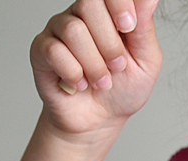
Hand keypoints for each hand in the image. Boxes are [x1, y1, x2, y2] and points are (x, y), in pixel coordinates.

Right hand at [30, 0, 162, 138]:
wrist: (100, 120)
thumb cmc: (123, 89)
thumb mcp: (146, 61)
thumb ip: (145, 27)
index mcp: (108, 12)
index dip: (119, 4)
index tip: (128, 27)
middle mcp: (80, 14)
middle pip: (89, 4)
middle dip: (109, 43)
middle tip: (117, 66)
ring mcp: (58, 30)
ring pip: (73, 30)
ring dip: (94, 65)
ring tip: (101, 81)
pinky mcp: (41, 49)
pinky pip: (55, 51)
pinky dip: (74, 74)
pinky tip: (79, 84)